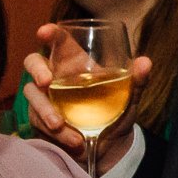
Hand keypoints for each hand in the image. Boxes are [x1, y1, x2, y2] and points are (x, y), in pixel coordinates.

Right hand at [22, 23, 152, 158]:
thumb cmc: (116, 111)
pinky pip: (38, 122)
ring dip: (45, 110)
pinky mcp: (39, 120)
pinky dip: (56, 133)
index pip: (59, 42)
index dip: (50, 34)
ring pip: (32, 95)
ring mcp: (44, 98)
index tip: (44, 32)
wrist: (110, 145)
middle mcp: (55, 76)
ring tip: (60, 125)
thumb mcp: (129, 96)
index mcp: (75, 63)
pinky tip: (75, 140)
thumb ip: (137, 80)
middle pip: (33, 62)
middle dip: (37, 70)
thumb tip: (145, 62)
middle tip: (47, 82)